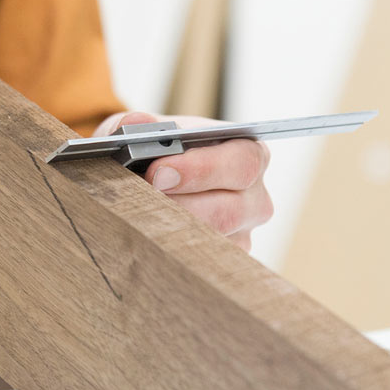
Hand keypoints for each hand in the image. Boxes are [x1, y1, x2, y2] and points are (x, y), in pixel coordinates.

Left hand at [94, 112, 272, 251]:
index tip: (157, 173)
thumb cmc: (155, 150)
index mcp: (248, 154)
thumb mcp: (143, 131)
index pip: (241, 163)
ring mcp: (242, 233)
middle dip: (179, 206)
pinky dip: (169, 252)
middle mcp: (254, 196)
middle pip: (230, 210)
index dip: (201, 169)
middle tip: (138, 201)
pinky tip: (144, 239)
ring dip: (170, 231)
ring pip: (213, 242)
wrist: (148, 179)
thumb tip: (135, 126)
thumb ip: (138, 126)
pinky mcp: (224, 261)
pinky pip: (201, 264)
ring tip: (135, 219)